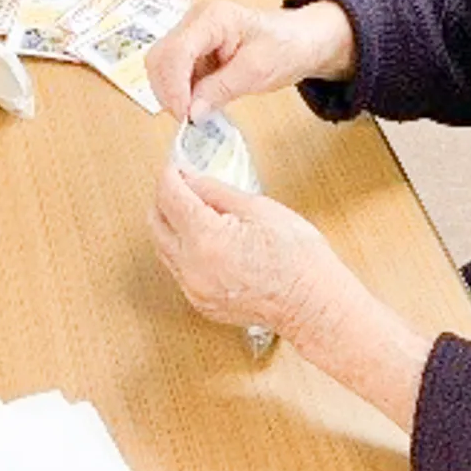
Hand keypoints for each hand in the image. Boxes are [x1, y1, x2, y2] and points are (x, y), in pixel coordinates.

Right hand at [147, 0, 354, 122]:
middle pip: (160, 57)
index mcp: (211, 17)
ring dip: (171, 94)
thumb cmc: (285, 46)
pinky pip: (174, 74)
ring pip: (161, 67)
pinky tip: (197, 106)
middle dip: (168, 91)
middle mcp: (194, 22)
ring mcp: (191, 36)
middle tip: (187, 120)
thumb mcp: (257, 71)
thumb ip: (221, 89)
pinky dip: (180, 94)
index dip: (174, 86)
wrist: (301, 41)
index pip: (176, 51)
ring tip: (194, 114)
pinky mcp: (193, 52)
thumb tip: (191, 113)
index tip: (185, 116)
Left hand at [153, 166, 435, 432]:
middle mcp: (192, 267)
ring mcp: (194, 289)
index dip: (171, 175)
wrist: (314, 304)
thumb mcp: (258, 208)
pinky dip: (182, 249)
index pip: (169, 196)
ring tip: (196, 209)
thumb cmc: (297, 259)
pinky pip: (178, 269)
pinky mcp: (200, 303)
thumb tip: (191, 179)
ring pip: (163, 247)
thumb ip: (216, 191)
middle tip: (184, 183)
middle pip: (156, 222)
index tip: (176, 166)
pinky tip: (204, 238)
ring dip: (171, 224)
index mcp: (205, 238)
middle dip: (165, 198)